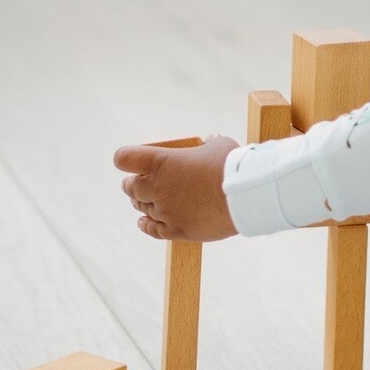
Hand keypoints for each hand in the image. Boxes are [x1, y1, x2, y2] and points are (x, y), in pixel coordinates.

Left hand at [113, 133, 240, 241]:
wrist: (245, 196)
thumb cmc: (231, 165)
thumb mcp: (219, 145)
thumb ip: (209, 143)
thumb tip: (210, 140)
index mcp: (161, 162)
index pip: (124, 159)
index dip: (125, 159)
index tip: (129, 161)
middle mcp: (157, 188)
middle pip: (130, 187)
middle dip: (132, 184)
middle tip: (137, 183)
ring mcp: (166, 211)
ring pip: (143, 208)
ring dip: (142, 203)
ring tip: (146, 200)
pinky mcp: (178, 229)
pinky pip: (154, 229)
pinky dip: (146, 225)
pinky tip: (143, 222)